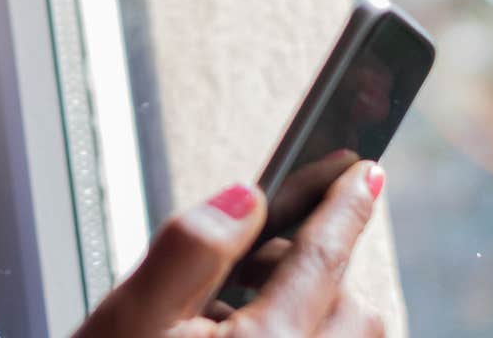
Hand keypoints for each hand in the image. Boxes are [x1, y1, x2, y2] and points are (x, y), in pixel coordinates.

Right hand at [73, 160, 386, 336]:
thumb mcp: (127, 320)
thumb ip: (188, 251)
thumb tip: (245, 198)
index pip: (324, 260)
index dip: (344, 208)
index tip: (365, 172)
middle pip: (355, 307)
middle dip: (322, 272)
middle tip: (258, 264)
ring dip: (326, 317)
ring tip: (257, 316)